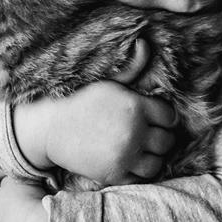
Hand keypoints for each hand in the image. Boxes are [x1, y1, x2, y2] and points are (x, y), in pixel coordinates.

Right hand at [15, 40, 178, 184]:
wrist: (51, 128)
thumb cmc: (81, 102)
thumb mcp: (107, 83)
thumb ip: (132, 68)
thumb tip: (145, 43)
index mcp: (135, 106)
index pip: (169, 117)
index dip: (163, 117)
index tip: (153, 118)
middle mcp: (133, 131)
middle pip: (167, 141)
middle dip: (159, 137)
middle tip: (147, 135)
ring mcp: (124, 155)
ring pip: (157, 162)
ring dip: (151, 157)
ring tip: (140, 149)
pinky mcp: (114, 174)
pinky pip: (140, 178)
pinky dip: (137, 171)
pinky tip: (128, 160)